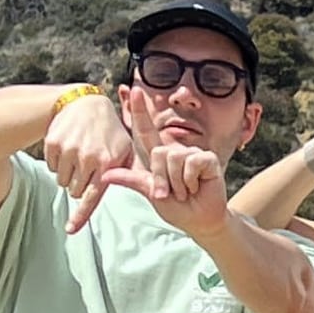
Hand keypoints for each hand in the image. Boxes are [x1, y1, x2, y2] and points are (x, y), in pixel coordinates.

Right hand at [45, 95, 135, 234]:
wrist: (86, 104)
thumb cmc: (111, 133)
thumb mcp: (127, 151)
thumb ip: (134, 175)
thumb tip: (157, 195)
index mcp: (107, 163)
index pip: (91, 196)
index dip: (80, 215)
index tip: (69, 230)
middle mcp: (87, 158)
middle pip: (75, 191)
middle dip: (80, 185)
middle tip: (88, 168)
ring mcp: (68, 150)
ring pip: (62, 181)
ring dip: (68, 174)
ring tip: (80, 156)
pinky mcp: (53, 143)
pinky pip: (51, 166)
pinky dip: (57, 162)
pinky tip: (69, 148)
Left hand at [113, 95, 230, 241]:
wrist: (199, 221)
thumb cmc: (177, 207)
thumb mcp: (150, 193)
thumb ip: (132, 180)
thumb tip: (106, 175)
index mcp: (159, 157)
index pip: (146, 131)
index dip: (140, 111)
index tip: (134, 91)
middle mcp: (175, 151)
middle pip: (158, 153)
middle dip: (161, 178)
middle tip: (171, 194)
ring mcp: (191, 153)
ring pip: (174, 158)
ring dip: (177, 182)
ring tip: (184, 191)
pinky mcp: (207, 159)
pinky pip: (191, 162)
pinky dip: (190, 180)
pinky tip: (196, 187)